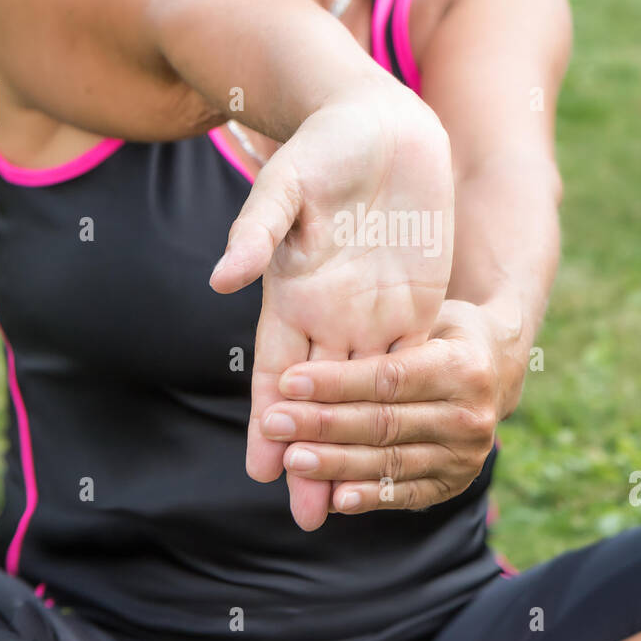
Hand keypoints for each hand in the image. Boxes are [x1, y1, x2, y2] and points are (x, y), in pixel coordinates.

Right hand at [209, 79, 454, 529]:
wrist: (382, 124)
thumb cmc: (325, 147)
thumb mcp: (288, 184)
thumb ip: (258, 230)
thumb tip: (222, 278)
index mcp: (294, 294)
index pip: (278, 372)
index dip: (270, 421)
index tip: (262, 470)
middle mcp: (332, 315)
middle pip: (321, 400)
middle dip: (313, 455)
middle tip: (307, 516)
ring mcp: (376, 314)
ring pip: (366, 395)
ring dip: (358, 445)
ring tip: (351, 500)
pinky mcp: (418, 303)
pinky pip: (412, 365)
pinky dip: (405, 408)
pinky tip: (402, 446)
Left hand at [259, 299, 522, 515]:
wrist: (498, 368)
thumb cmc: (443, 333)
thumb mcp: (427, 318)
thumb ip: (385, 336)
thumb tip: (316, 354)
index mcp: (464, 367)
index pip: (389, 378)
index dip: (336, 383)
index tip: (288, 382)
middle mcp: (470, 416)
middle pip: (384, 423)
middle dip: (323, 425)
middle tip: (274, 424)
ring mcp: (465, 456)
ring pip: (389, 462)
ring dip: (336, 465)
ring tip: (291, 459)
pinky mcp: (454, 484)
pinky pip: (405, 494)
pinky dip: (369, 498)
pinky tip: (333, 498)